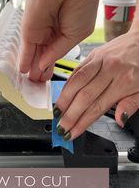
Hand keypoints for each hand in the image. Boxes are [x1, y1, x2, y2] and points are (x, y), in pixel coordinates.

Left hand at [19, 0, 102, 81]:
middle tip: (36, 83)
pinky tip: (22, 70)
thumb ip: (59, 50)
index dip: (51, 65)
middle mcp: (51, 29)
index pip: (55, 51)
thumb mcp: (77, 33)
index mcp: (66, 28)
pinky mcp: (28, 25)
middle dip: (39, 69)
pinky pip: (25, 46)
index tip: (47, 78)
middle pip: (43, 54)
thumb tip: (45, 64)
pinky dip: (23, 58)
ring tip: (29, 82)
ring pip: (33, 52)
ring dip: (31, 67)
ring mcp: (39, 27)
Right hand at [55, 22, 138, 140]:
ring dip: (64, 99)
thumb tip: (120, 120)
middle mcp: (109, 70)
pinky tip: (62, 95)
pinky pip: (76, 70)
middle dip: (70, 114)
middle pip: (84, 96)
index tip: (73, 132)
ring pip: (76, 81)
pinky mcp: (92, 54)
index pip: (98, 107)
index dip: (83, 122)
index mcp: (123, 82)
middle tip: (61, 127)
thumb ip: (132, 105)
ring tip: (57, 113)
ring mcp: (99, 60)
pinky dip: (67, 84)